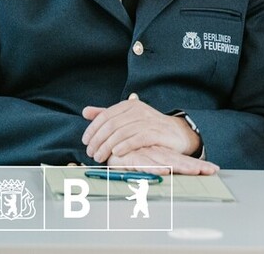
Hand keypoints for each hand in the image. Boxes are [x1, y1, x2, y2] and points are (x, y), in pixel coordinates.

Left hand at [82, 94, 200, 161]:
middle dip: (97, 140)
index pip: (105, 115)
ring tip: (100, 157)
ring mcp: (148, 121)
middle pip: (111, 125)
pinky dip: (124, 146)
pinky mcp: (156, 133)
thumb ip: (107, 115)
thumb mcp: (128, 118)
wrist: (178, 133)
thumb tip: (85, 111)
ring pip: (121, 133)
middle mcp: (139, 110)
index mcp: (130, 105)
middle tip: (91, 153)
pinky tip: (116, 153)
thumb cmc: (150, 127)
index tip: (85, 141)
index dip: (92, 129)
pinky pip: (136, 139)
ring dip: (107, 147)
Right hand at [107, 145, 218, 175]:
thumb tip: (169, 170)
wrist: (106, 145)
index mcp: (162, 156)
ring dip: (182, 167)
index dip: (198, 165)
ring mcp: (147, 156)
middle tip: (212, 170)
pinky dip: (154, 168)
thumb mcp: (142, 161)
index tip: (214, 169)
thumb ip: (154, 164)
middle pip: (180, 162)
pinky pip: (145, 164)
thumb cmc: (126, 154)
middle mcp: (157, 156)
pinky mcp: (134, 159)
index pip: (183, 161)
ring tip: (197, 171)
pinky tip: (164, 171)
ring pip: (167, 163)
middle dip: (196, 167)